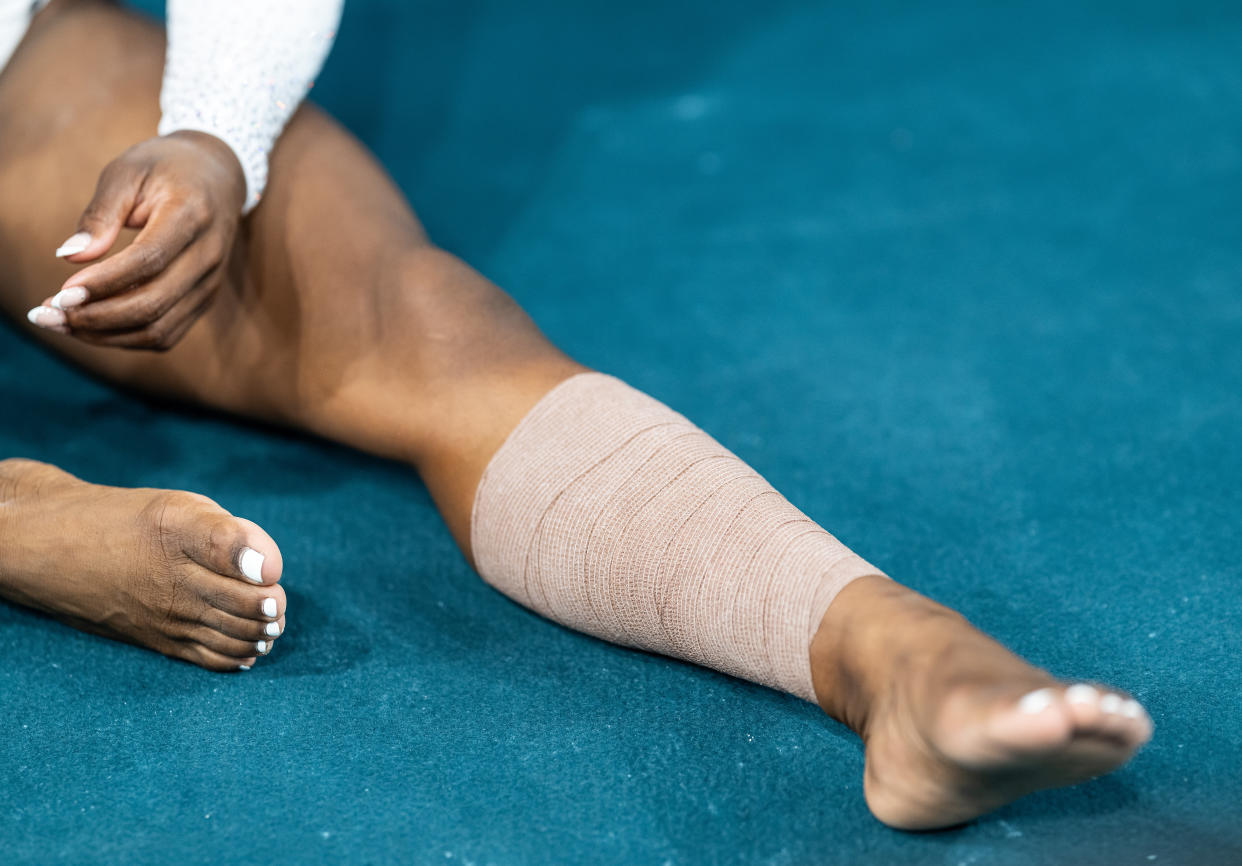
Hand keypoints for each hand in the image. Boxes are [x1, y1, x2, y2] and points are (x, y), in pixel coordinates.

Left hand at [32, 131, 245, 350]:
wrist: (219, 175)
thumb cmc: (165, 168)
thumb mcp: (127, 172)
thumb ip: (100, 215)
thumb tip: (69, 256)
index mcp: (192, 214)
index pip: (149, 260)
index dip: (104, 281)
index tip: (61, 291)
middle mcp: (209, 255)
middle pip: (154, 304)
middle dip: (96, 317)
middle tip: (48, 313)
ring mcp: (211, 282)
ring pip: (159, 330)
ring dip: (107, 334)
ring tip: (63, 323)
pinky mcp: (205, 299)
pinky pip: (166, 334)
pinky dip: (125, 338)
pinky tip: (93, 325)